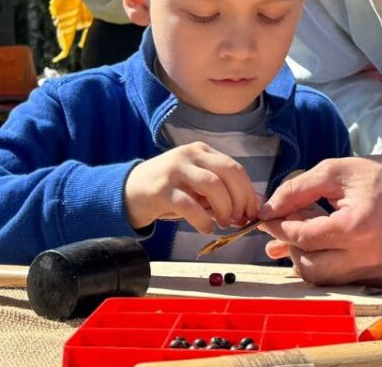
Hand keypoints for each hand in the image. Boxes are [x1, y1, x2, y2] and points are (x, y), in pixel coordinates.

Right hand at [124, 141, 259, 233]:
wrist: (129, 190)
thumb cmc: (169, 189)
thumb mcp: (194, 183)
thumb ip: (218, 192)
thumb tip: (247, 210)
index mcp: (201, 151)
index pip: (234, 167)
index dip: (248, 191)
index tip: (252, 212)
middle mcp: (190, 155)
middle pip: (228, 172)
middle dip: (240, 198)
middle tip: (240, 219)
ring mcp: (175, 170)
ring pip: (212, 186)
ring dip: (224, 208)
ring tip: (223, 223)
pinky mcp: (162, 190)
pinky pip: (190, 206)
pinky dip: (203, 220)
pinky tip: (205, 229)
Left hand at [258, 156, 381, 285]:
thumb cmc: (376, 178)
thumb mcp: (334, 172)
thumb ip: (297, 190)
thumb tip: (267, 210)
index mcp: (357, 226)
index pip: (304, 237)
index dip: (280, 227)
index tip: (269, 217)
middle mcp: (367, 256)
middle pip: (309, 266)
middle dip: (291, 245)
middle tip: (290, 224)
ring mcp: (375, 272)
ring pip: (323, 279)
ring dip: (306, 257)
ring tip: (304, 234)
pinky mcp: (379, 279)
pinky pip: (340, 280)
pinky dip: (326, 265)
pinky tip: (323, 244)